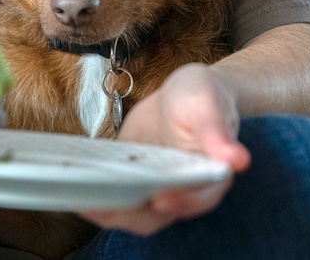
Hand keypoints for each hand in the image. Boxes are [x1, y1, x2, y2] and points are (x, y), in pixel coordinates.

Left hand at [79, 63, 250, 233]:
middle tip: (103, 208)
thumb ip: (218, 129)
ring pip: (135, 212)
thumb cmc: (201, 96)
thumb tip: (236, 159)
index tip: (162, 202)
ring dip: (109, 211)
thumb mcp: (208, 102)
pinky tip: (73, 190)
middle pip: (161, 214)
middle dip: (132, 215)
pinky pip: (116, 196)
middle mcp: (184, 189)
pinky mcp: (134, 181)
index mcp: (209, 173)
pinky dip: (97, 197)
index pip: (199, 197)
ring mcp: (157, 187)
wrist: (182, 94)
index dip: (182, 203)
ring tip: (81, 202)